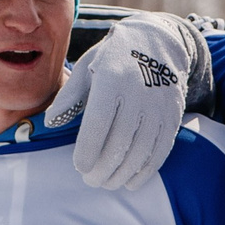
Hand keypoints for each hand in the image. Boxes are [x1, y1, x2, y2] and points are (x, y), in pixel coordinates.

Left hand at [46, 13, 199, 190]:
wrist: (158, 42)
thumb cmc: (112, 59)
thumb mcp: (86, 68)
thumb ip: (69, 96)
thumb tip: (52, 122)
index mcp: (112, 79)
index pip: (99, 121)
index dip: (89, 149)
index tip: (80, 166)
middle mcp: (138, 92)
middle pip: (121, 140)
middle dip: (104, 167)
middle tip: (91, 180)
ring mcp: (159, 105)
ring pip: (142, 149)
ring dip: (123, 172)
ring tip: (107, 182)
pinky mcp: (173, 115)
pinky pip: (161, 149)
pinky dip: (146, 170)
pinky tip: (131, 181)